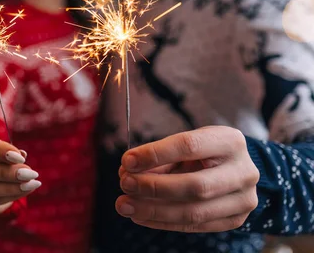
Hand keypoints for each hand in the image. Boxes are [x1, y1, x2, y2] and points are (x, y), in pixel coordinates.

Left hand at [116, 126, 259, 232]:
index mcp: (230, 141)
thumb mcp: (187, 142)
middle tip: (124, 184)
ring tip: (124, 205)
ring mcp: (244, 199)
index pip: (189, 146)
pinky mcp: (235, 220)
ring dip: (153, 210)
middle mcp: (243, 171)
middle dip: (153, 187)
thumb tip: (128, 170)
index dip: (155, 154)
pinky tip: (140, 216)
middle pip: (194, 186)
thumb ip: (160, 155)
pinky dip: (162, 222)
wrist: (237, 167)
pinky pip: (195, 226)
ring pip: (194, 212)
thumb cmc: (204, 150)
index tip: (127, 160)